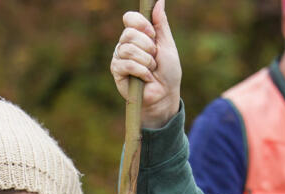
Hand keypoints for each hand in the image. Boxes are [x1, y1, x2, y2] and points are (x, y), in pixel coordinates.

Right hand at [111, 0, 181, 128]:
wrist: (165, 94)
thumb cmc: (168, 72)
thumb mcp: (167, 44)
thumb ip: (161, 24)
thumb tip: (159, 1)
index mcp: (137, 35)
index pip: (129, 18)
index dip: (140, 24)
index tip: (152, 34)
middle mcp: (125, 44)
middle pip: (128, 33)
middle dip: (147, 47)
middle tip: (154, 58)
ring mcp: (119, 57)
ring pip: (128, 49)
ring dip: (146, 61)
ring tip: (151, 70)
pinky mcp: (117, 71)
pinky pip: (126, 64)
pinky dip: (141, 71)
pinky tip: (146, 78)